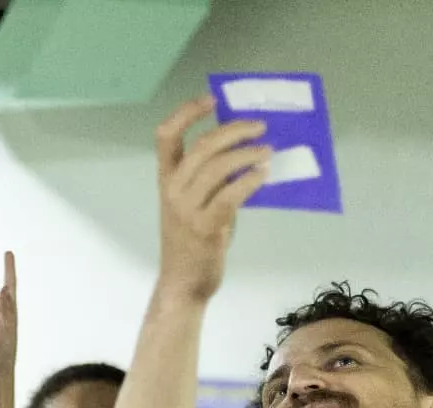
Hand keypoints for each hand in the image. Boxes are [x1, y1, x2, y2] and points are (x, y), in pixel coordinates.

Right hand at [153, 96, 270, 304]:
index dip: (187, 112)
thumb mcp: (194, 204)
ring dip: (247, 154)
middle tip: (259, 127)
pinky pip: (230, 194)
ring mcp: (187, 209)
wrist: (183, 283)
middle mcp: (173, 191)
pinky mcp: (206, 227)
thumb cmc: (192, 242)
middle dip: (234, 130)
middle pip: (202, 146)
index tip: (211, 99)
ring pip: (218, 167)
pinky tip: (263, 174)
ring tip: (266, 151)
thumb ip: (211, 179)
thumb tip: (245, 152)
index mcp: (166, 180)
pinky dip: (249, 179)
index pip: (166, 135)